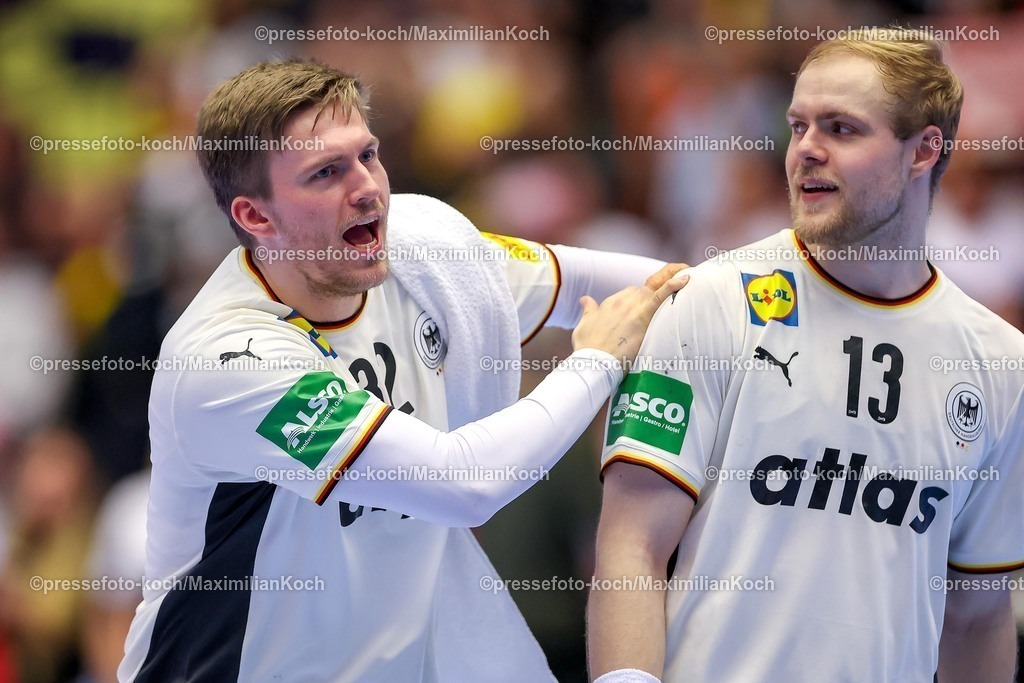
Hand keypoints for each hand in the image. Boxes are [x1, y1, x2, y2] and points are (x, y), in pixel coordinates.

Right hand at [571, 264, 688, 362]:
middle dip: (650, 300)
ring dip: (668, 288)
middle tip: (659, 314)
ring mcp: (633, 306)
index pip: (629, 295)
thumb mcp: (583, 325)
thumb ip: (588, 310)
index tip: (643, 314)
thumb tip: (585, 300)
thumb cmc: (587, 348)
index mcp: (609, 303)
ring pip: (653, 291)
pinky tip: (686, 279)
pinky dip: (674, 285)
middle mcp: (622, 300)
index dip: (638, 304)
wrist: (593, 361)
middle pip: (642, 292)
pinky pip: (661, 295)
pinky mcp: (643, 315)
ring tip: (684, 288)